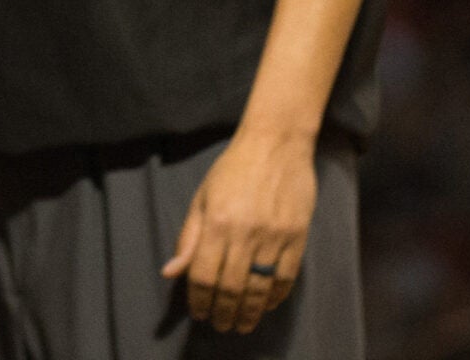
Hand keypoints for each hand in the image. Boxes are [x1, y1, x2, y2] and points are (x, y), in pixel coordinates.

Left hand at [162, 129, 316, 332]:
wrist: (275, 143)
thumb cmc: (232, 169)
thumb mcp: (201, 198)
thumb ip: (188, 237)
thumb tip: (171, 272)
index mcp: (217, 222)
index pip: (204, 275)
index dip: (199, 300)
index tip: (199, 313)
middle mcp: (245, 233)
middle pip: (232, 287)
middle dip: (224, 312)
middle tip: (221, 325)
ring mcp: (275, 236)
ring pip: (261, 288)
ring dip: (251, 311)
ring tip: (243, 324)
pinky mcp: (298, 237)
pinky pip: (286, 277)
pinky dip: (276, 296)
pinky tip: (267, 304)